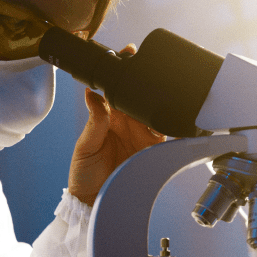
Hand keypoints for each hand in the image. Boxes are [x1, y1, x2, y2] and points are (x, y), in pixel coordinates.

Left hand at [68, 44, 165, 205]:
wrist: (93, 202)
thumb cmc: (83, 175)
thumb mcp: (84, 147)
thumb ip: (93, 122)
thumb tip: (92, 94)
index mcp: (107, 117)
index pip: (115, 89)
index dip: (122, 72)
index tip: (128, 55)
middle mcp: (126, 123)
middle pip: (138, 96)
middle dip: (145, 80)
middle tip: (150, 65)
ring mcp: (140, 134)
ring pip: (153, 110)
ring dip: (157, 100)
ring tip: (161, 88)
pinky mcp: (152, 148)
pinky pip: (165, 132)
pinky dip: (171, 124)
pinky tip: (172, 114)